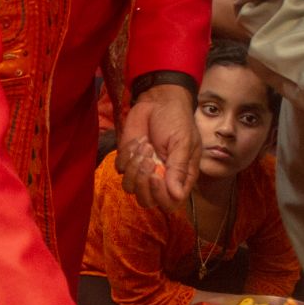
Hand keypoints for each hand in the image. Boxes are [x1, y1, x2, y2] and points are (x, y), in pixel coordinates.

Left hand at [117, 82, 197, 210]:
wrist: (159, 101)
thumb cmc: (177, 120)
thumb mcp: (183, 142)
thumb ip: (179, 169)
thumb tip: (177, 196)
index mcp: (179, 178)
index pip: (169, 203)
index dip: (160, 196)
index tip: (156, 175)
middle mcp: (160, 179)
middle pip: (146, 201)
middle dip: (142, 183)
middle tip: (148, 159)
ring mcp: (142, 171)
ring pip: (129, 188)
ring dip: (133, 168)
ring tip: (145, 145)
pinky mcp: (127, 160)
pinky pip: (120, 169)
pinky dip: (127, 154)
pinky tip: (138, 140)